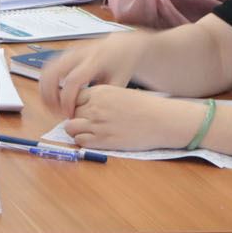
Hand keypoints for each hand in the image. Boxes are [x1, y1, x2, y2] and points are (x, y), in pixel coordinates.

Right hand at [39, 31, 149, 118]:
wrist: (122, 45)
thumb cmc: (121, 64)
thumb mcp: (119, 82)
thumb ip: (104, 98)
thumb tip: (90, 115)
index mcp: (94, 61)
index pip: (73, 80)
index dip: (67, 99)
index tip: (69, 114)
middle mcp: (78, 54)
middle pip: (53, 72)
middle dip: (50, 95)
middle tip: (55, 112)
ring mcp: (69, 52)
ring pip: (47, 69)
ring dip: (45, 90)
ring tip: (52, 107)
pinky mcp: (65, 54)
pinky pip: (48, 68)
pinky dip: (46, 83)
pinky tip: (52, 97)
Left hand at [61, 85, 207, 152]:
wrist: (161, 121)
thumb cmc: (144, 107)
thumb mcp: (119, 93)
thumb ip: (100, 97)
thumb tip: (85, 104)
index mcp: (100, 92)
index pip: (74, 96)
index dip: (77, 104)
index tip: (83, 110)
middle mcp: (95, 107)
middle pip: (71, 111)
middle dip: (75, 117)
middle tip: (85, 122)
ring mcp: (97, 124)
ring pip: (70, 127)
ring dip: (75, 130)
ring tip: (87, 132)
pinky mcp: (102, 140)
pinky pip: (79, 141)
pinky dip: (82, 141)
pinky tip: (93, 140)